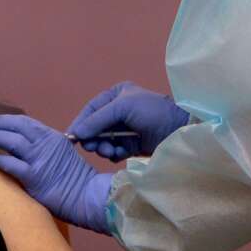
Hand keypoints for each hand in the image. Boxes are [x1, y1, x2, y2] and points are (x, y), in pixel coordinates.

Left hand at [0, 115, 112, 233]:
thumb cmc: (73, 177)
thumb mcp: (62, 152)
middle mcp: (45, 143)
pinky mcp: (33, 176)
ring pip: (10, 142)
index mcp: (52, 136)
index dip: (7, 120)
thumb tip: (24, 140)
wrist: (85, 197)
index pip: (24, 122)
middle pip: (15, 127)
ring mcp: (39, 159)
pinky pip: (10, 164)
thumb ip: (45, 144)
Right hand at [66, 81, 189, 160]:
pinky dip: (113, 153)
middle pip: (95, 127)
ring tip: (108, 151)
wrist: (180, 130)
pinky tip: (118, 154)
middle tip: (92, 147)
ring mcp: (126, 129)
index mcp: (116, 96)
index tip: (71, 138)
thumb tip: (75, 134)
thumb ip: (97, 120)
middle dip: (93, 137)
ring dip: (103, 147)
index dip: (81, 123)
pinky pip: (114, 150)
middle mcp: (119, 111)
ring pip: (103, 140)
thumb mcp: (123, 108)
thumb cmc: (152, 112)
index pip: (91, 109)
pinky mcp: (132, 145)